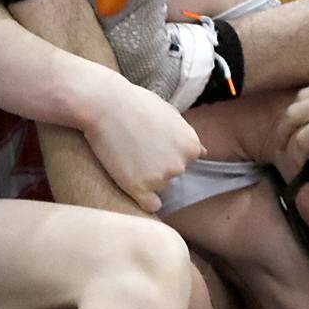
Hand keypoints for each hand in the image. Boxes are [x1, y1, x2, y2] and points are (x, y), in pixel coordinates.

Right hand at [84, 79, 203, 212]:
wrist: (103, 104)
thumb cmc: (134, 103)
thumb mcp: (169, 113)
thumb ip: (186, 135)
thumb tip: (204, 153)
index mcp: (191, 147)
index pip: (185, 161)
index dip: (167, 153)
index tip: (150, 143)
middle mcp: (181, 165)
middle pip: (172, 175)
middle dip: (157, 166)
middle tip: (136, 148)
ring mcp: (161, 178)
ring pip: (158, 188)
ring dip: (146, 179)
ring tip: (127, 156)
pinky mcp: (139, 188)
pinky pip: (150, 205)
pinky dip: (143, 200)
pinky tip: (132, 186)